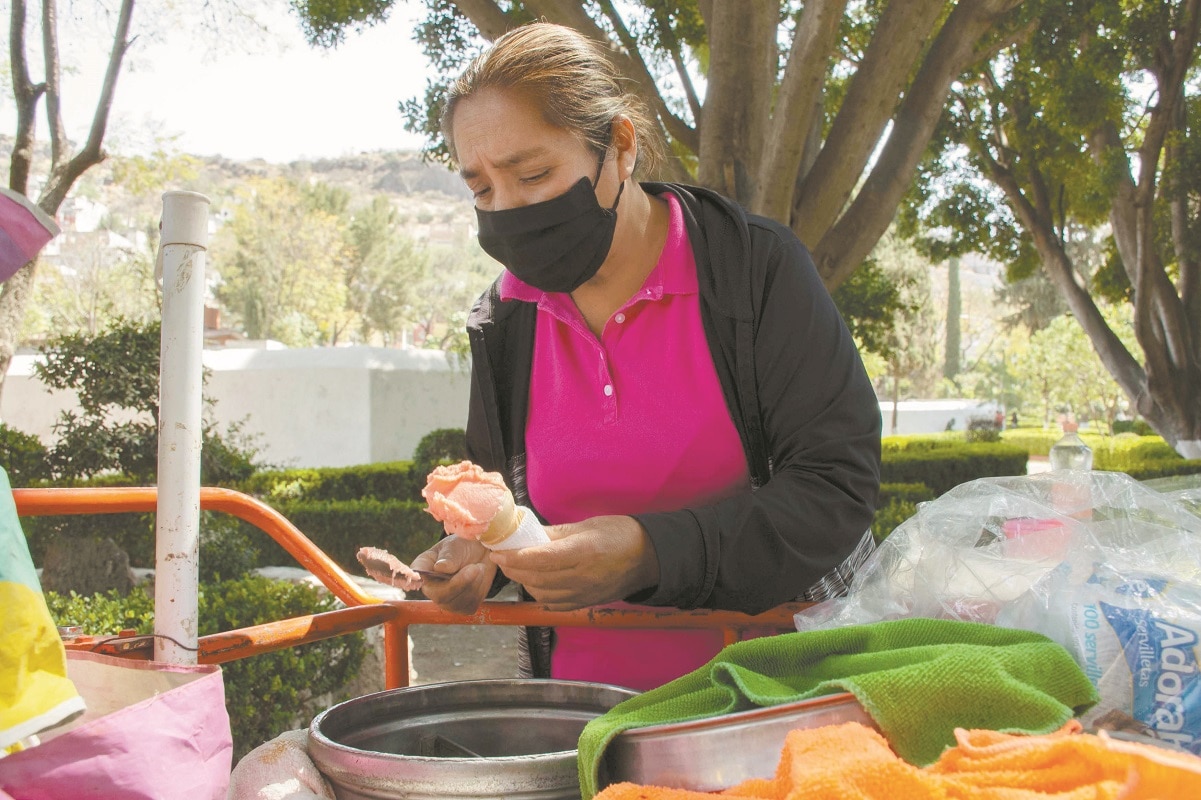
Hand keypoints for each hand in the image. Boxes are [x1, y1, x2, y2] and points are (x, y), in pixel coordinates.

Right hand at [409, 535, 496, 614]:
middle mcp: (430, 589)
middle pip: (441, 597)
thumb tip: (440, 568)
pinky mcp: (462, 607)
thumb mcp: (454, 545)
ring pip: (458, 603)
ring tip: (478, 567)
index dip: (425, 579)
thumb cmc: (462, 546)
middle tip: (476, 567)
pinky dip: (479, 590)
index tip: (441, 570)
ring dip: (473, 584)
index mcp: (422, 569)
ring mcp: (445, 600)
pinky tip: (479, 577)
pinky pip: (470, 605)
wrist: (480, 552)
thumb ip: (448, 556)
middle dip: (461, 583)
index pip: (418, 578)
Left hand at [488, 515, 658, 610]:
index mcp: (583, 552)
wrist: (649, 558)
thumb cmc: (619, 534)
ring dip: (523, 581)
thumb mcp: (586, 526)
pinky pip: (553, 603)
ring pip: (541, 593)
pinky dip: (538, 593)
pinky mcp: (585, 604)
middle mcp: (582, 577)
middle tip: (501, 557)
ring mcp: (584, 594)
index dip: (515, 557)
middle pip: (536, 578)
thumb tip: (525, 534)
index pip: (540, 559)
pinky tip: (534, 581)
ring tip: (515, 567)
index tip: (498, 551)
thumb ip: (554, 534)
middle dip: (513, 569)